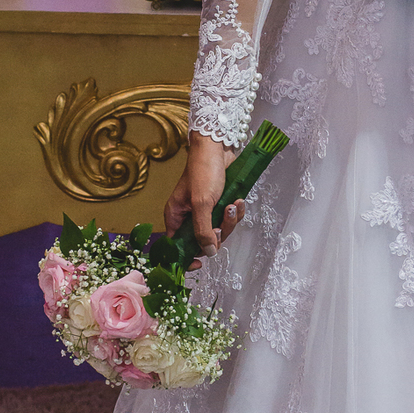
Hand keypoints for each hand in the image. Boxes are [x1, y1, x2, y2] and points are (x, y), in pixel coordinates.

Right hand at [164, 133, 244, 262]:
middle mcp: (188, 215)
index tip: (200, 264)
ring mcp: (205, 210)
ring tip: (233, 204)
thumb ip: (203, 231)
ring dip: (230, 220)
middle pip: (204, 240)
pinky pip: (229, 217)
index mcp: (176, 216)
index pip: (177, 246)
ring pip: (219, 229)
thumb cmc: (204, 170)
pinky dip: (236, 211)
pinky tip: (237, 201)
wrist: (218, 148)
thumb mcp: (202, 204)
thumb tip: (208, 253)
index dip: (187, 257)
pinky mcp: (219, 203)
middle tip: (222, 221)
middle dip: (218, 233)